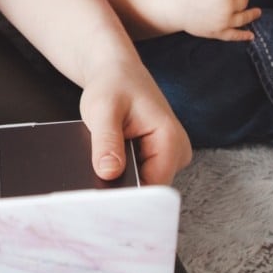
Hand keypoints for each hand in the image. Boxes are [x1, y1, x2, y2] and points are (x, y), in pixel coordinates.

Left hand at [77, 53, 191, 185]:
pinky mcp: (159, 157)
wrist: (117, 71)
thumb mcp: (103, 110)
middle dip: (123, 187)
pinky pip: (141, 176)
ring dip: (122, 180)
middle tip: (94, 183)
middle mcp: (177, 151)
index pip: (154, 187)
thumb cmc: (112, 84)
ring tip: (103, 165)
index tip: (103, 201)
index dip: (129, 196)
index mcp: (170, 139)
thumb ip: (106, 141)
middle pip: (149, 188)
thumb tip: (108, 173)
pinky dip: (124, 173)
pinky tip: (109, 163)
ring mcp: (170, 156)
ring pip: (144, 184)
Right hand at [156, 0, 266, 40]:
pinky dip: (244, 36)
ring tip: (257, 12)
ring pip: (244, 17)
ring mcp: (224, 20)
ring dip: (252, 14)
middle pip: (244, 0)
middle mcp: (228, 4)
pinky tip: (251, 35)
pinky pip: (235, 35)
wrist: (173, 6)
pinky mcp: (218, 32)